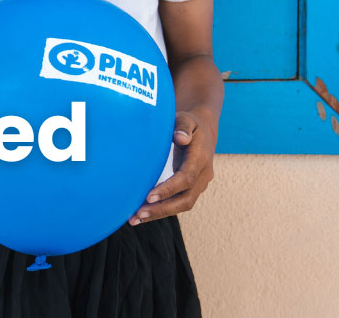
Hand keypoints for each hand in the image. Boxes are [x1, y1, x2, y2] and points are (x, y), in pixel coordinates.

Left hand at [129, 107, 218, 225]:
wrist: (204, 130)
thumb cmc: (190, 123)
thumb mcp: (186, 118)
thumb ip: (182, 126)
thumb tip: (180, 137)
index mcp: (201, 158)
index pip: (186, 178)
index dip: (168, 190)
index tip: (148, 197)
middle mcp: (203, 175)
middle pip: (185, 199)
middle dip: (162, 209)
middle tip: (137, 214)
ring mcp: (199, 184)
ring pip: (182, 205)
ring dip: (159, 214)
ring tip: (135, 219)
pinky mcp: (191, 189)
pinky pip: (178, 203)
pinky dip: (161, 210)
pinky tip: (142, 214)